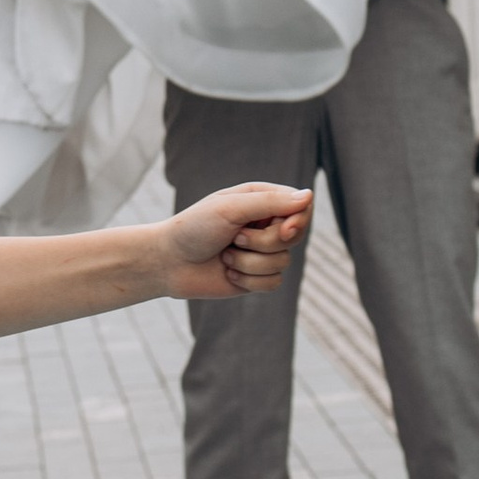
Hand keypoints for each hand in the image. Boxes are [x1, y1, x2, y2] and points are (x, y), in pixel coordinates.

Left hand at [160, 182, 311, 301]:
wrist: (168, 262)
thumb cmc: (194, 228)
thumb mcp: (230, 209)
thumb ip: (270, 203)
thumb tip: (309, 196)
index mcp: (262, 199)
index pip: (301, 206)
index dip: (298, 221)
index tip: (283, 229)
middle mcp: (265, 224)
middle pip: (295, 236)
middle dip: (264, 243)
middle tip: (235, 238)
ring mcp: (262, 251)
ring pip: (283, 262)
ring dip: (249, 262)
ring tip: (225, 255)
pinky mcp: (257, 277)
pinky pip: (273, 283)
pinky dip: (248, 280)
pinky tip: (227, 271)